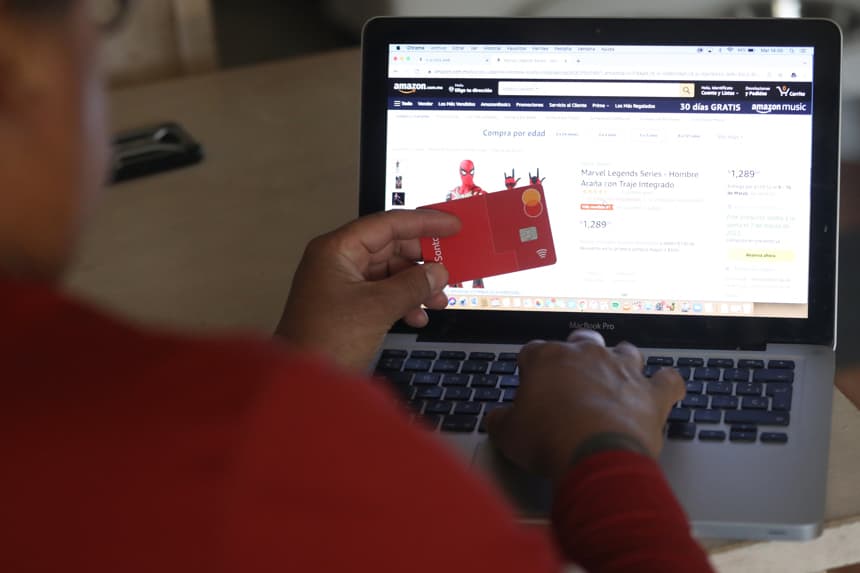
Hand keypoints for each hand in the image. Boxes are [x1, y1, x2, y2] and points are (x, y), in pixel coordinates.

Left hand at [276, 210, 460, 370]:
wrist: (302, 384)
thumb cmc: (323, 342)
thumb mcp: (378, 308)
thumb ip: (412, 285)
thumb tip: (437, 272)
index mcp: (337, 250)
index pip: (387, 224)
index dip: (424, 223)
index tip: (452, 225)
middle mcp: (337, 262)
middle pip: (390, 247)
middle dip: (422, 261)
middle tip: (449, 269)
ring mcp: (341, 284)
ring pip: (389, 273)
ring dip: (416, 285)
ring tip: (438, 300)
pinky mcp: (347, 306)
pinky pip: (382, 294)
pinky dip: (403, 302)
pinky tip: (418, 317)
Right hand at [487, 331, 684, 483]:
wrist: (593, 454)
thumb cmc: (549, 439)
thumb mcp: (509, 433)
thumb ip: (502, 421)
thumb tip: (497, 420)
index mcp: (548, 358)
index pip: (534, 351)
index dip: (530, 367)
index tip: (529, 381)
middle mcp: (587, 356)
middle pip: (582, 341)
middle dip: (577, 353)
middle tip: (572, 374)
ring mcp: (623, 371)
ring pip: (625, 351)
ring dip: (620, 361)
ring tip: (616, 375)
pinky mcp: (651, 393)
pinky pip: (667, 380)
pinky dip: (666, 383)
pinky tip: (664, 386)